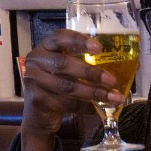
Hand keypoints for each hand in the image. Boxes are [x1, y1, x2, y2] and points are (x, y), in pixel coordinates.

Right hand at [19, 29, 125, 150]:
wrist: (39, 113)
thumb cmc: (57, 85)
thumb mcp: (66, 69)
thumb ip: (81, 62)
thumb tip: (117, 65)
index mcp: (46, 46)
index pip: (60, 37)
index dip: (79, 41)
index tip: (99, 48)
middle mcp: (36, 60)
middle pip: (64, 64)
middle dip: (90, 73)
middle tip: (111, 80)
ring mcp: (34, 80)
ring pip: (67, 86)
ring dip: (92, 93)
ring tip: (112, 97)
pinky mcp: (37, 100)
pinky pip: (66, 103)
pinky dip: (85, 107)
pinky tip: (98, 108)